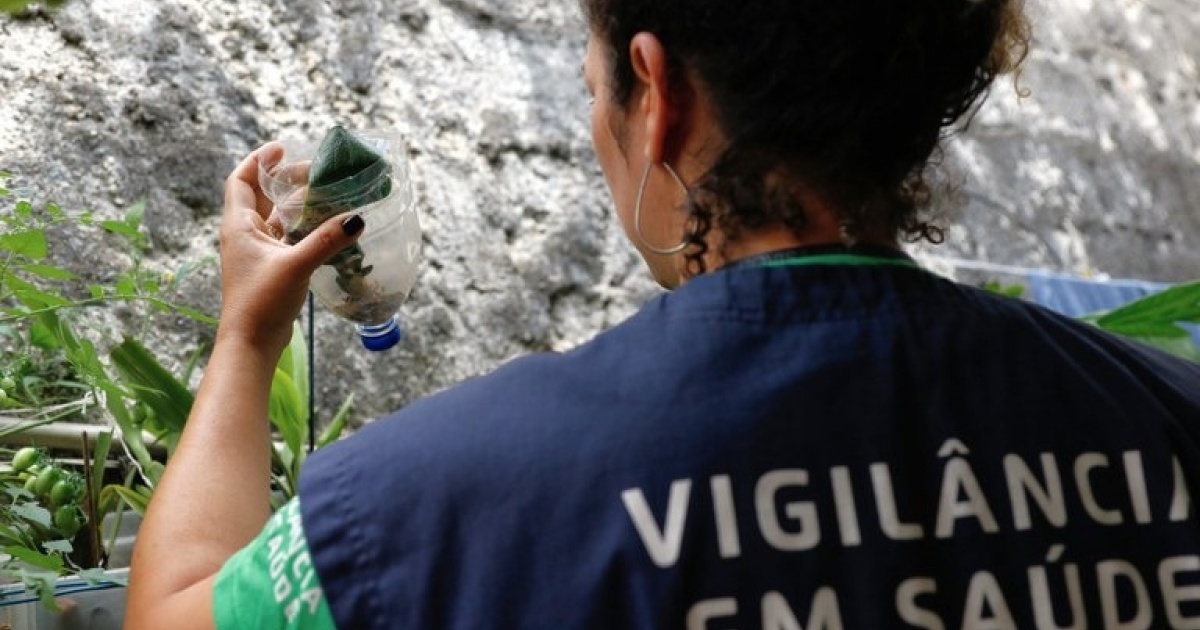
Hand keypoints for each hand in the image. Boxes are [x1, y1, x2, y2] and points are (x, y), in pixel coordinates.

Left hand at [217, 143, 364, 356]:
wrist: (251, 344)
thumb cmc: (262, 302)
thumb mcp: (296, 265)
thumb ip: (326, 240)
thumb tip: (356, 218)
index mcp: (239, 226)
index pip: (242, 180)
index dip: (259, 160)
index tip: (281, 148)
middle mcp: (244, 235)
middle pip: (262, 196)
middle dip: (286, 180)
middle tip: (314, 172)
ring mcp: (257, 253)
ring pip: (276, 218)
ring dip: (295, 204)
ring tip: (323, 193)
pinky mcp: (270, 269)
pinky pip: (286, 238)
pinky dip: (302, 228)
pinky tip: (323, 228)